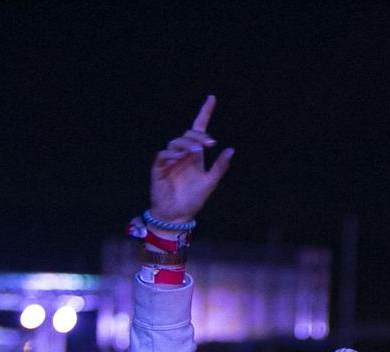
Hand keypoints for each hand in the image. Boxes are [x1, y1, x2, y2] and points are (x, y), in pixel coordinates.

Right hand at [148, 97, 233, 224]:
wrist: (178, 216)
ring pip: (175, 142)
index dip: (204, 113)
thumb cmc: (193, 199)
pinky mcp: (158, 168)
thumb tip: (231, 149)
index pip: (198, 129)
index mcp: (194, 155)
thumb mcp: (210, 183)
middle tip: (211, 143)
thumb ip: (220, 167)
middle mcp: (182, 154)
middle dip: (199, 136)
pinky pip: (162, 155)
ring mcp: (169, 160)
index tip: (212, 99)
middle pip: (188, 134)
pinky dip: (171, 153)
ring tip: (196, 151)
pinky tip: (178, 157)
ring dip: (187, 144)